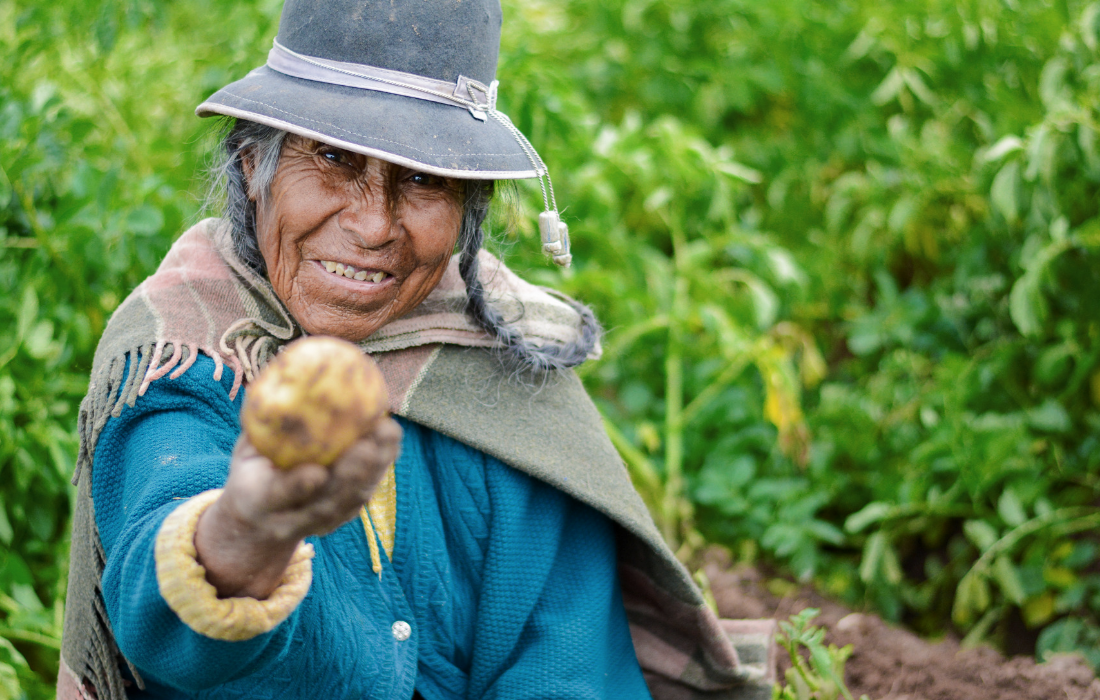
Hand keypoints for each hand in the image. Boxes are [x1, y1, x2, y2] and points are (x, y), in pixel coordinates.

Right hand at [193, 417, 401, 598]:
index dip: (297, 487)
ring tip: (388, 433)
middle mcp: (289, 519)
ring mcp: (318, 523)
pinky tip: (391, 437)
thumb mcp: (245, 449)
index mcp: (257, 500)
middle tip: (367, 446)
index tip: (315, 473)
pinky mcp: (341, 517)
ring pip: (350, 501)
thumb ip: (258, 422)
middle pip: (326, 504)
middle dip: (350, 477)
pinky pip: (364, 492)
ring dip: (373, 469)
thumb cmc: (253, 469)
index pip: (277, 496)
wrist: (258, 520)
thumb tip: (279, 373)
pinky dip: (380, 466)